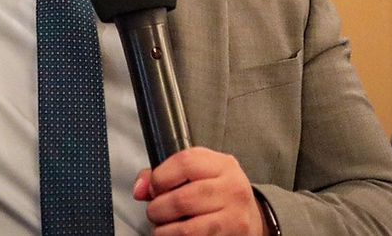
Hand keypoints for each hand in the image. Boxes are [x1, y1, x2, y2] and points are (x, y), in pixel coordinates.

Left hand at [134, 146, 267, 235]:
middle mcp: (232, 189)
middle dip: (158, 209)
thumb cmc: (219, 193)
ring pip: (186, 229)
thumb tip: (139, 189)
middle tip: (156, 212)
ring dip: (165, 231)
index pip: (184, 162)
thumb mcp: (201, 173)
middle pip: (181, 199)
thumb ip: (167, 173)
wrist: (252, 218)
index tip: (154, 187)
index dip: (160, 176)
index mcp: (223, 165)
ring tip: (164, 227)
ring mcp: (234, 217)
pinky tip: (177, 234)